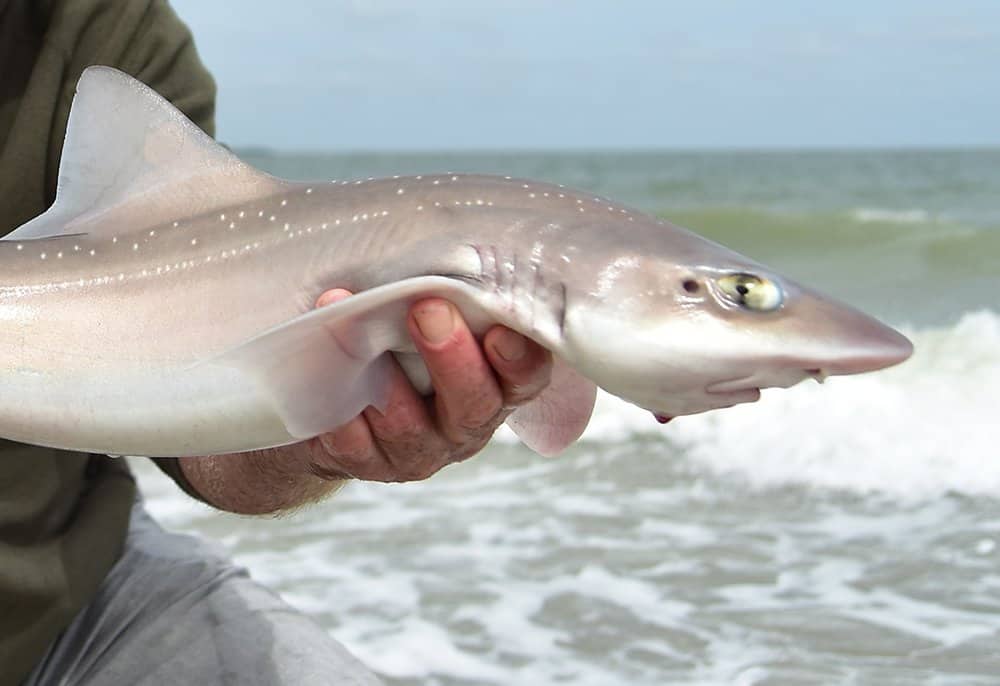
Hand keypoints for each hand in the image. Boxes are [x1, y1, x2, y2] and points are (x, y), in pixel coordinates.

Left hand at [301, 289, 552, 481]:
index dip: (519, 360)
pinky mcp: (368, 464)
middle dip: (452, 358)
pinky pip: (355, 447)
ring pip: (410, 429)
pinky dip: (341, 413)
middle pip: (473, 404)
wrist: (340, 397)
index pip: (525, 378)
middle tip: (427, 310)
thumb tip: (443, 246)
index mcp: (496, 385)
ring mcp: (418, 450)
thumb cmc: (400, 339)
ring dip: (386, 382)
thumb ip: (449, 295)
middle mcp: (464, 424)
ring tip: (357, 331)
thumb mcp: (432, 315)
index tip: (500, 331)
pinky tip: (326, 378)